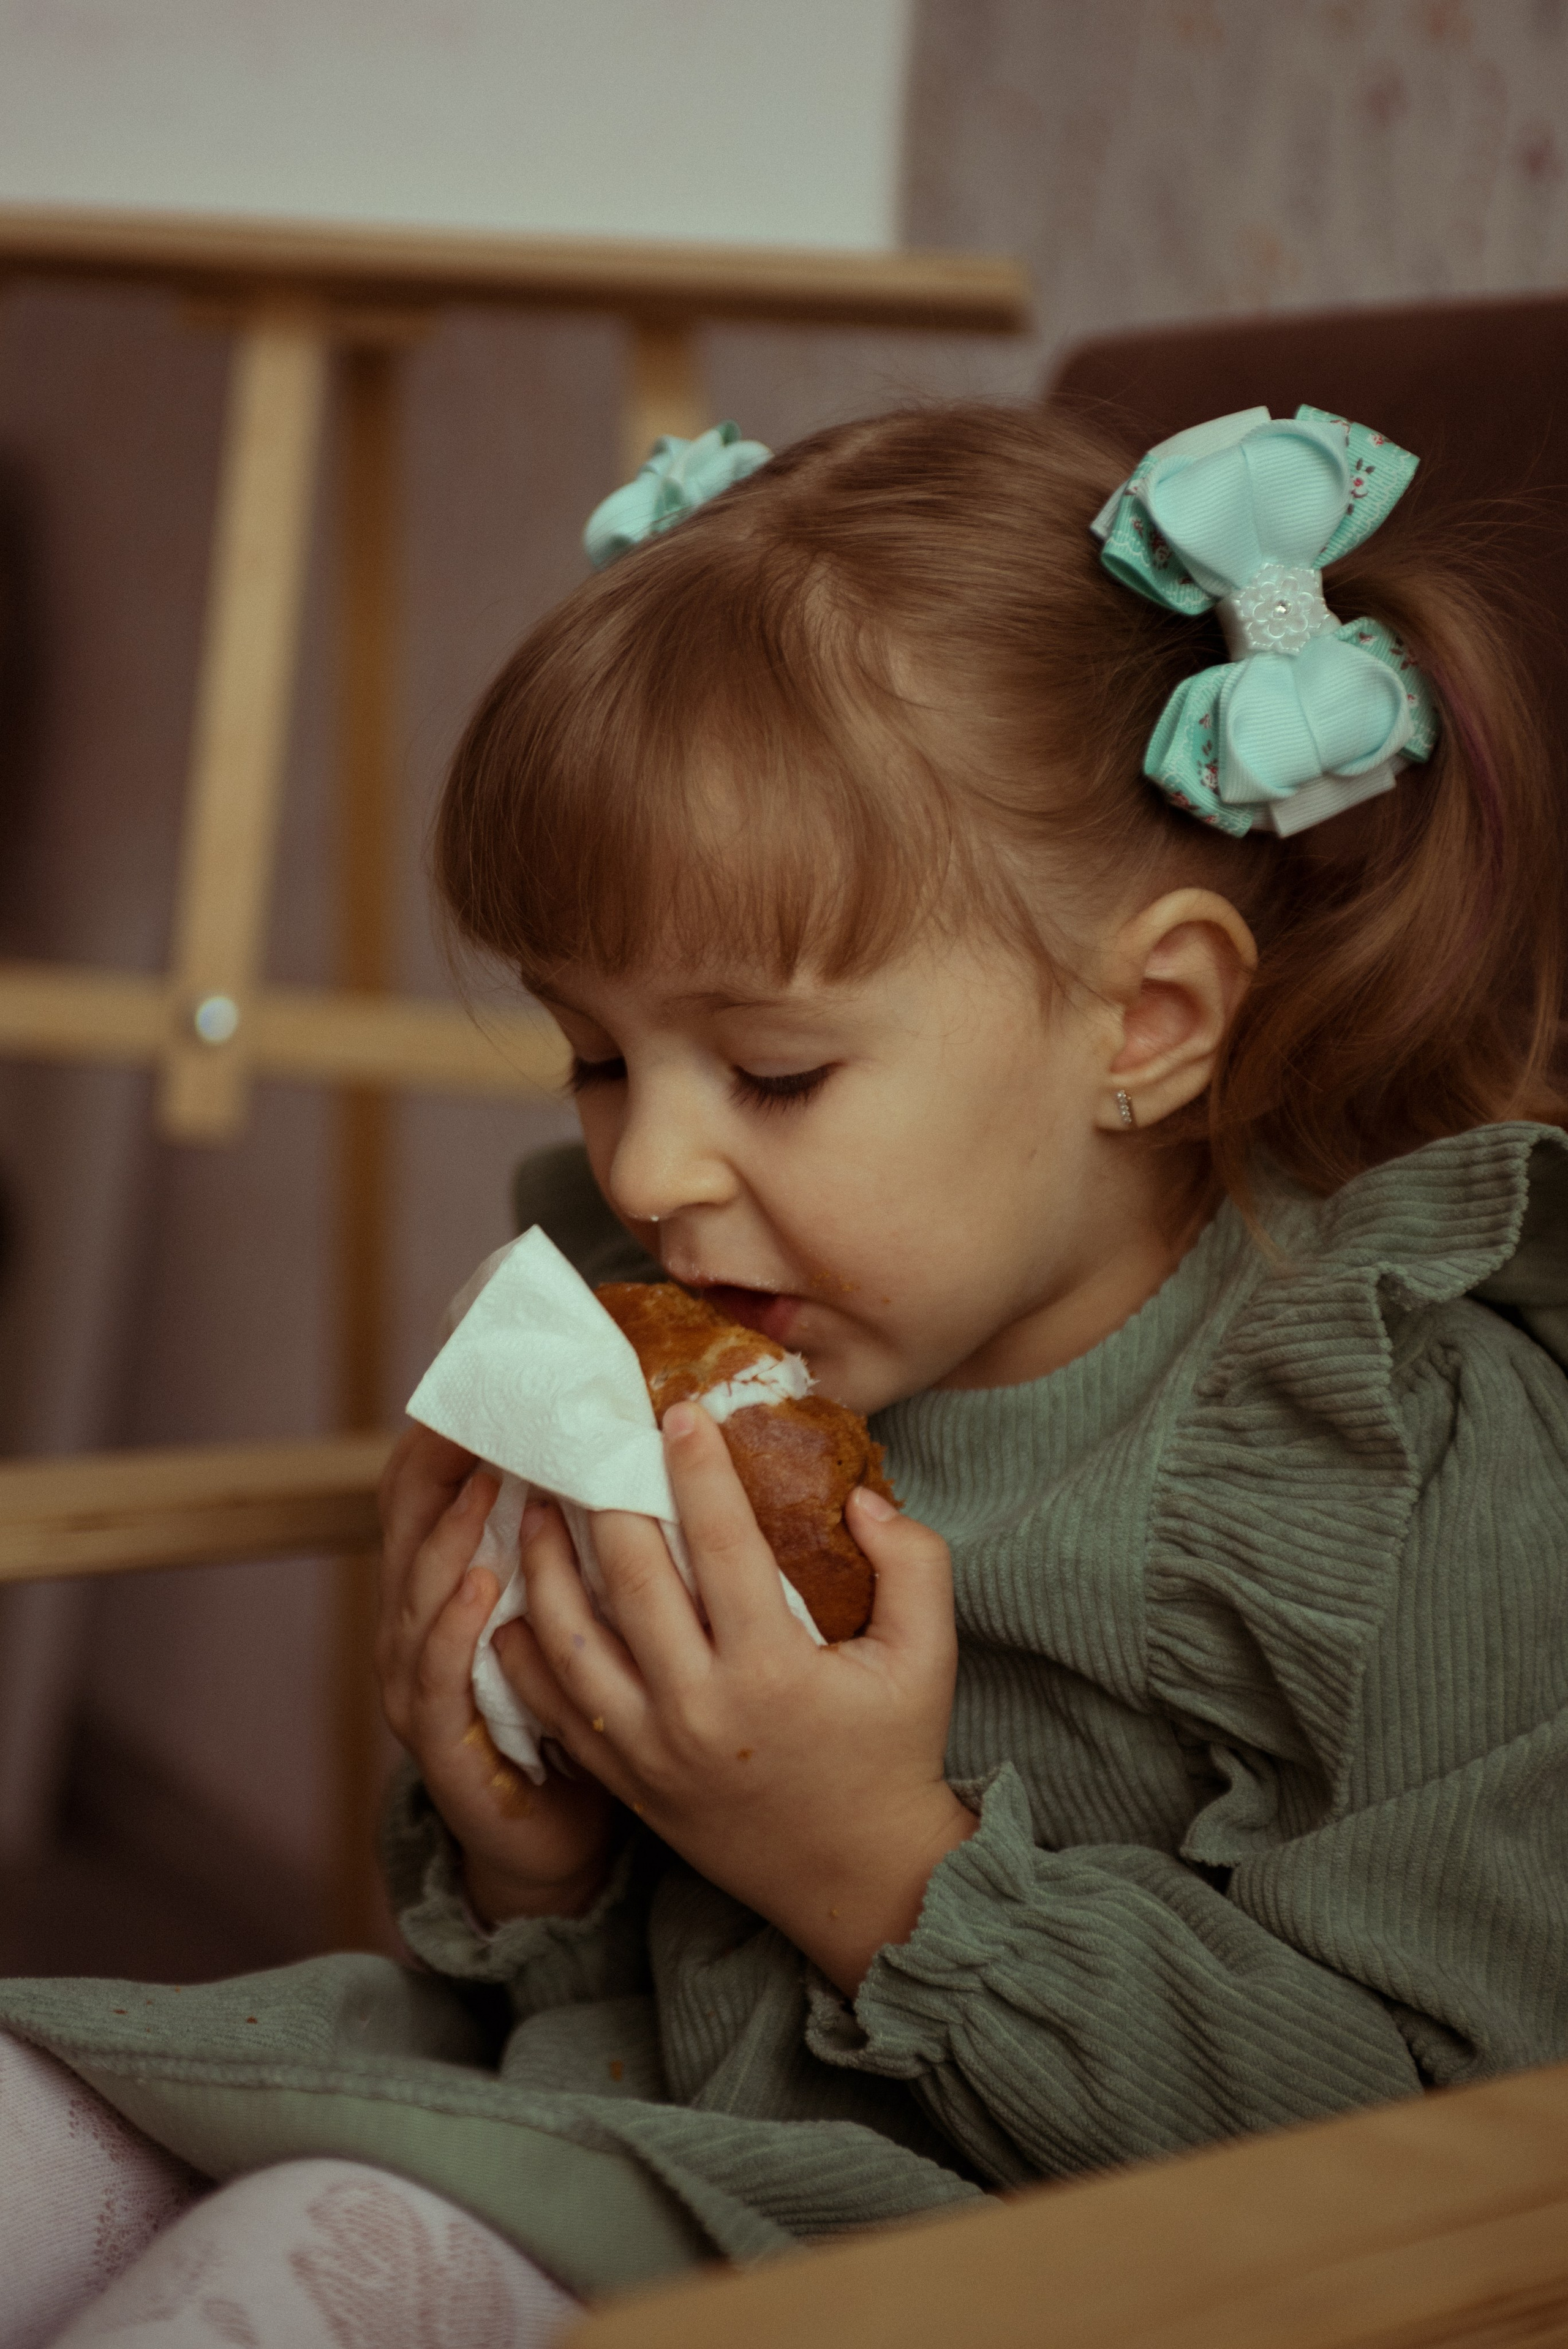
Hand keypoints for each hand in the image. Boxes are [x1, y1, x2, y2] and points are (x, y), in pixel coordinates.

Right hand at [375, 1423, 617, 1925]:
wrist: (557, 1835)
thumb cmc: (583, 1706)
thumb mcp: (585, 1604)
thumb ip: (594, 1531)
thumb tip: (641, 1433)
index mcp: (454, 1580)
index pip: (431, 1486)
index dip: (451, 1429)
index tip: (492, 1370)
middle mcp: (420, 1623)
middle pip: (409, 1521)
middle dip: (440, 1462)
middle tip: (483, 1405)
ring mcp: (418, 1683)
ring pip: (418, 1590)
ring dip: (451, 1533)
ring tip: (486, 1480)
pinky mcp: (440, 1745)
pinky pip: (435, 1678)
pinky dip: (454, 1627)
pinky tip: (486, 1584)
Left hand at [495, 1404, 974, 1993]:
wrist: (859, 1878)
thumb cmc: (892, 1752)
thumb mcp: (930, 1656)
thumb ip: (914, 1563)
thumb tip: (860, 1498)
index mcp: (774, 1671)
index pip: (722, 1544)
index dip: (696, 1470)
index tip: (676, 1413)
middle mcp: (700, 1709)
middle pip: (630, 1579)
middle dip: (605, 1498)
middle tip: (590, 1440)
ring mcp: (651, 1750)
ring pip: (571, 1640)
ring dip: (546, 1564)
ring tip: (536, 1506)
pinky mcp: (626, 1781)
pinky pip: (554, 1706)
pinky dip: (526, 1650)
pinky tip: (516, 1600)